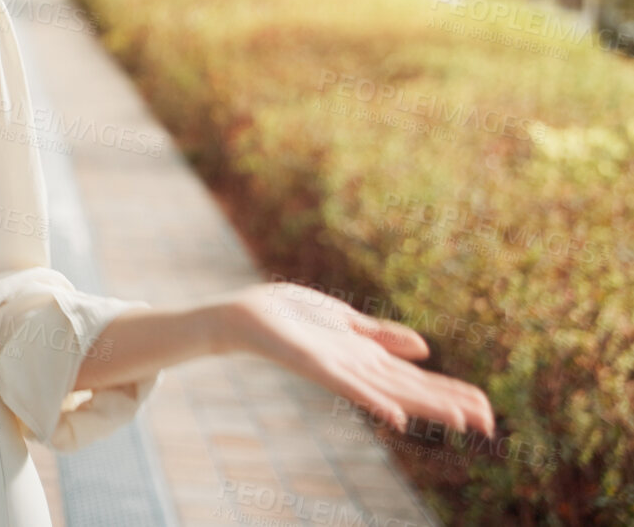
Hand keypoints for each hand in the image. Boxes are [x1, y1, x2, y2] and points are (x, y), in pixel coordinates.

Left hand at [214, 282, 495, 437]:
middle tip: (490, 425)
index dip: (452, 393)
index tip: (486, 410)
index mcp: (369, 357)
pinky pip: (346, 386)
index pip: (420, 380)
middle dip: (451, 405)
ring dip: (425, 407)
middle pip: (413, 390)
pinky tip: (395, 416)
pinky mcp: (315, 364)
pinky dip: (372, 400)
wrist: (247, 313)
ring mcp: (339, 369)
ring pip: (390, 391)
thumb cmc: (293, 315)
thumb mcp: (348, 321)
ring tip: (460, 421)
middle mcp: (358, 368)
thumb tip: (426, 349)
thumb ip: (383, 335)